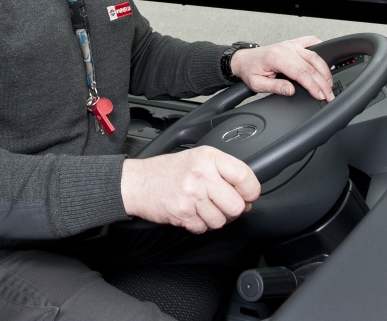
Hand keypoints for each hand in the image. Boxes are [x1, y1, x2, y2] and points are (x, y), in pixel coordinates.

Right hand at [120, 147, 259, 233]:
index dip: (251, 191)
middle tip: (222, 205)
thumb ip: (222, 171)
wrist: (136, 182)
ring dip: (213, 219)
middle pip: (236, 205)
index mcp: (209, 157)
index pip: (245, 176)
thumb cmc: (167, 171)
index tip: (247, 195)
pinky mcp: (183, 212)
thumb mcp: (197, 158)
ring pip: (221, 220)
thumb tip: (247, 192)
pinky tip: (190, 213)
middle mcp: (202, 174)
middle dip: (232, 210)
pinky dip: (198, 225)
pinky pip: (203, 228)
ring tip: (201, 207)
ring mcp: (192, 195)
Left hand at [228, 35, 333, 100]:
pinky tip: (326, 61)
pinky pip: (311, 42)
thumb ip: (275, 87)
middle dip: (323, 82)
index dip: (313, 86)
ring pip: (314, 56)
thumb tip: (291, 91)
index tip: (321, 95)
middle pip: (311, 66)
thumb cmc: (250, 70)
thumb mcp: (257, 84)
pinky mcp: (294, 43)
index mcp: (276, 58)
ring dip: (325, 70)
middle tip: (329, 94)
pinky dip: (321, 50)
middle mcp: (286, 49)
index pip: (301, 73)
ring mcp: (291, 44)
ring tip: (330, 84)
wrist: (244, 59)